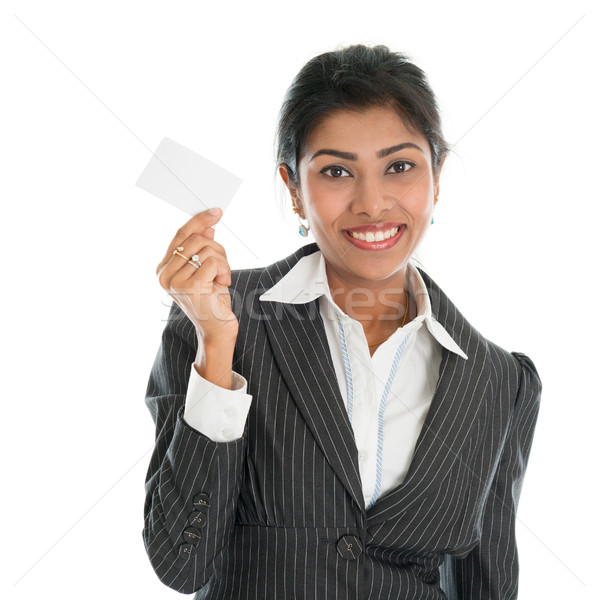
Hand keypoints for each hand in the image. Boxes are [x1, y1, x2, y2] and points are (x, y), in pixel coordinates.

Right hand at [156, 208, 238, 347]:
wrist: (218, 329)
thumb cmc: (212, 301)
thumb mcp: (207, 270)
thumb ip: (202, 250)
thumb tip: (207, 227)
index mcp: (164, 269)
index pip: (180, 235)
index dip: (199, 221)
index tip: (217, 212)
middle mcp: (164, 275)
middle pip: (196, 240)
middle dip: (217, 250)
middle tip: (222, 269)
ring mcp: (174, 281)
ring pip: (206, 249)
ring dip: (223, 262)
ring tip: (221, 279)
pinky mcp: (189, 287)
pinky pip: (213, 262)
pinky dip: (224, 271)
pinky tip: (222, 285)